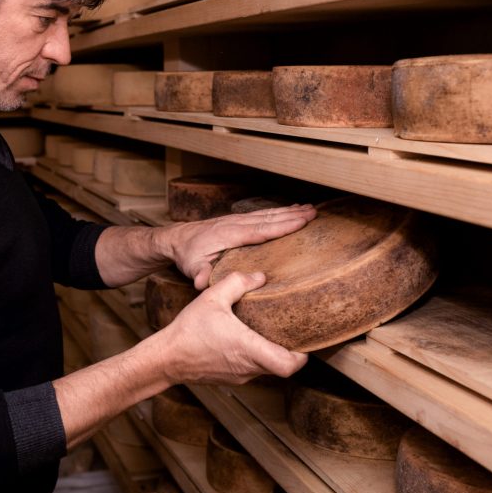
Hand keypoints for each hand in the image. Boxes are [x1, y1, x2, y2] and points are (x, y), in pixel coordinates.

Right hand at [154, 270, 306, 384]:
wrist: (165, 358)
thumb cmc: (188, 330)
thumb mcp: (213, 297)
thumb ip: (238, 282)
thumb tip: (260, 276)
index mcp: (250, 349)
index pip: (290, 365)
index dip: (302, 355)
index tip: (304, 341)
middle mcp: (248, 367)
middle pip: (282, 367)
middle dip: (290, 350)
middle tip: (291, 331)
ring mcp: (240, 377)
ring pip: (267, 369)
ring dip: (271, 353)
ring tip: (268, 332)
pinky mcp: (230, 379)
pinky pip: (251, 370)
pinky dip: (255, 357)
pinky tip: (245, 339)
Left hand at [162, 204, 316, 288]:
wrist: (177, 239)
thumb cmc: (187, 255)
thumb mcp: (191, 267)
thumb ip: (200, 274)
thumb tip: (202, 283)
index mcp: (230, 234)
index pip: (261, 230)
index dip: (282, 226)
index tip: (302, 221)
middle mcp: (237, 223)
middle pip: (269, 218)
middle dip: (293, 215)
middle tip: (314, 213)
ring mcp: (238, 220)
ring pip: (268, 214)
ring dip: (289, 211)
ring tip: (310, 209)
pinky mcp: (239, 221)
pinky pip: (263, 215)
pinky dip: (279, 212)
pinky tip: (291, 210)